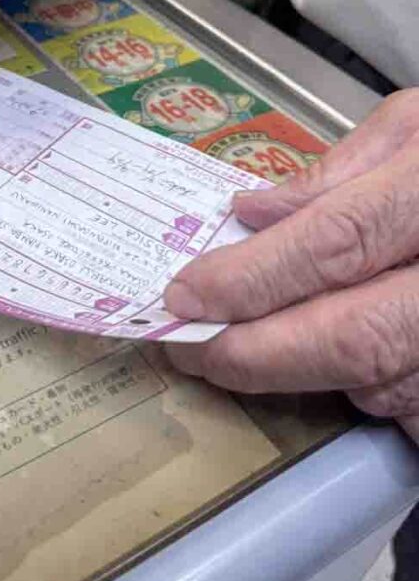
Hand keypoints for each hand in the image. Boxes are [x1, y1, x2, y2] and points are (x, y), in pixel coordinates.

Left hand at [164, 90, 418, 444]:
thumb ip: (337, 171)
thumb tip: (248, 213)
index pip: (335, 241)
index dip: (252, 276)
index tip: (185, 294)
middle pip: (352, 336)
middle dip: (256, 353)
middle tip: (193, 348)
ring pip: (381, 384)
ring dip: (305, 372)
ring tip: (255, 345)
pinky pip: (414, 409)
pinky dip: (367, 391)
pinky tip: (340, 361)